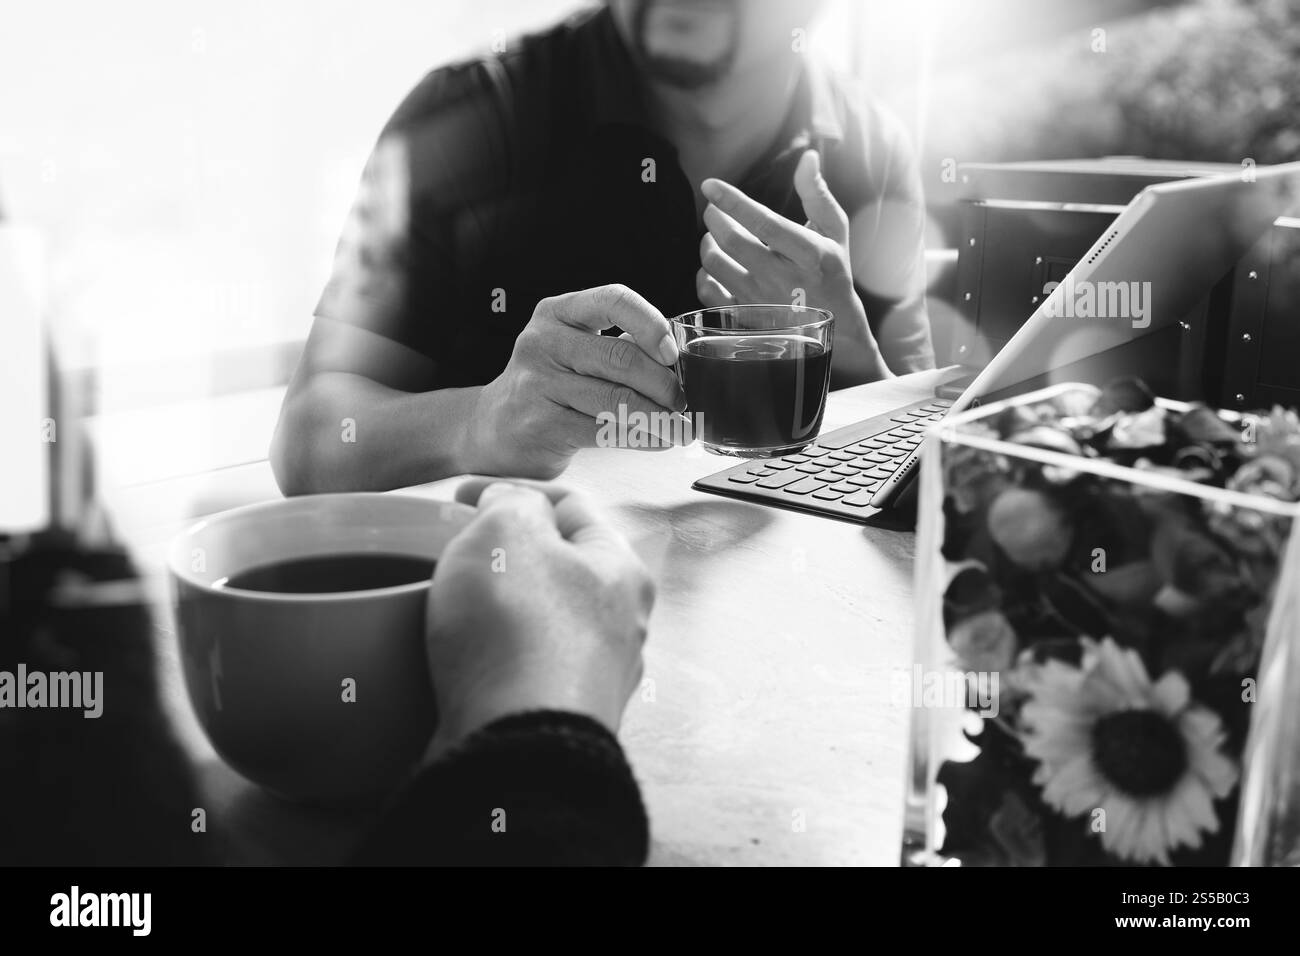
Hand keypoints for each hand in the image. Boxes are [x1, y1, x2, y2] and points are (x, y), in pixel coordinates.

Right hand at [424, 478, 653, 756]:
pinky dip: (487, 658)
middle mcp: (620, 627)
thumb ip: (510, 501)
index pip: (572, 507)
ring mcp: (590, 679)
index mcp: (623, 570)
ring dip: (495, 609)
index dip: (513, 490)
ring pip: (537, 623)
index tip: (460, 496)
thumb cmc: (520, 633)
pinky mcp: (554, 719)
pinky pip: (516, 672)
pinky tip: (456, 659)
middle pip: (557, 568)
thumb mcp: (507, 530)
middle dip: (505, 555)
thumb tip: (509, 504)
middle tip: (454, 551)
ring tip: (447, 605)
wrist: (516, 748)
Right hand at [465, 284, 688, 478]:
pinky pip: (605, 431)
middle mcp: (543, 342)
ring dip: (660, 417)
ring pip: (617, 399)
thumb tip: (680, 361)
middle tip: (684, 400)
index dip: (651, 324)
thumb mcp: (574, 350)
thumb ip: (618, 346)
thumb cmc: (549, 386)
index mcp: (557, 313)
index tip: (673, 352)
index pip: (613, 300)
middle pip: (620, 358)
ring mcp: (538, 385)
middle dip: (664, 383)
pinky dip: (642, 437)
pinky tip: (660, 440)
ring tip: (682, 427)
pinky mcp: (541, 425)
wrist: (493, 428)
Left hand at [697, 150, 889, 379]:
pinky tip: (714, 266)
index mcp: (810, 254)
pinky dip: (704, 274)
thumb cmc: (833, 273)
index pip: (763, 222)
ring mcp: (763, 303)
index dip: (732, 201)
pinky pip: (709, 293)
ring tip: (714, 236)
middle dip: (714, 219)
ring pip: (716, 265)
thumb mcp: (835, 233)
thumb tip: (807, 157)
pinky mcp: (747, 320)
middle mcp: (784, 279)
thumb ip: (817, 194)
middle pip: (732, 242)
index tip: (710, 185)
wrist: (836, 330)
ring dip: (707, 244)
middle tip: (713, 211)